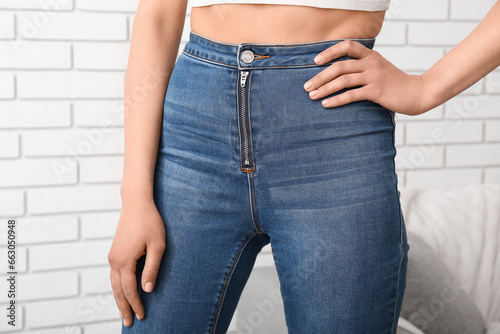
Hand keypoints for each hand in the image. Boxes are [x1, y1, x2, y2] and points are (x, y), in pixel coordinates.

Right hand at [108, 199, 165, 326]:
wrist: (136, 203)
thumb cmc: (150, 222)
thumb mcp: (158, 245)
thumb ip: (152, 268)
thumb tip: (147, 289)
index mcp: (125, 260)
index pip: (130, 290)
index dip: (136, 304)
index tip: (142, 316)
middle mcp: (115, 260)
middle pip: (118, 290)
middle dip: (123, 307)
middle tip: (129, 323)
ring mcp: (113, 255)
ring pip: (114, 283)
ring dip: (119, 298)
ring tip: (123, 312)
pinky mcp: (115, 251)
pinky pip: (114, 275)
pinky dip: (117, 287)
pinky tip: (122, 291)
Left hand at [303, 40, 430, 115]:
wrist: (417, 93)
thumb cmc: (394, 84)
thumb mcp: (379, 69)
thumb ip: (362, 67)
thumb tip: (337, 74)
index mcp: (371, 55)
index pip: (347, 46)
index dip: (330, 52)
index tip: (316, 62)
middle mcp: (371, 63)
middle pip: (339, 66)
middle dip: (319, 77)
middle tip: (306, 86)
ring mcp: (374, 76)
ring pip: (342, 81)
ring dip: (324, 89)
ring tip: (312, 96)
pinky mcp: (376, 91)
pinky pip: (351, 95)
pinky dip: (336, 100)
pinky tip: (326, 104)